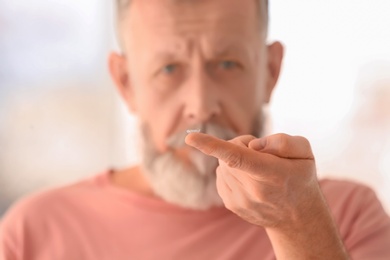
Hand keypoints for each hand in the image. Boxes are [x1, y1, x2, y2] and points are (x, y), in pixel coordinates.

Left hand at [185, 132, 318, 227]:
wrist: (297, 217)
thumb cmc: (300, 177)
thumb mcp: (304, 153)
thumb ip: (281, 142)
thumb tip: (252, 145)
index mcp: (271, 173)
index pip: (237, 157)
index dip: (212, 146)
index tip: (190, 138)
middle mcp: (253, 190)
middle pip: (229, 153)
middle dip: (241, 145)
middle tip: (261, 153)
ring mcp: (240, 200)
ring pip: (222, 164)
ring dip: (236, 159)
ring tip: (257, 169)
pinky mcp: (231, 205)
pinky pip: (221, 175)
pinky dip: (231, 171)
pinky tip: (249, 179)